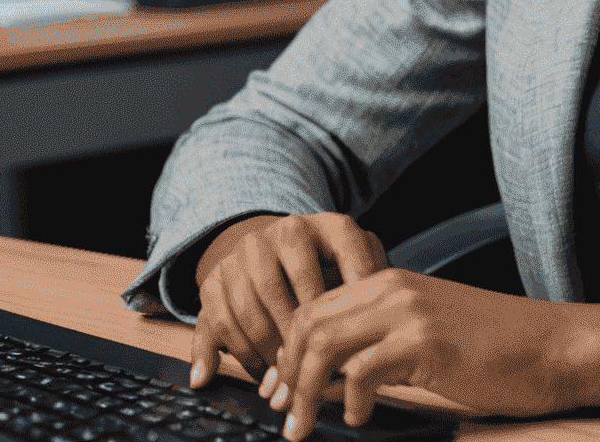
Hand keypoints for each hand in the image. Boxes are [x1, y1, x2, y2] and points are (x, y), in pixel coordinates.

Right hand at [189, 212, 387, 386]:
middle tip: (318, 365)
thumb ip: (374, 283)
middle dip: (306, 332)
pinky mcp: (216, 277)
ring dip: (272, 348)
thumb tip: (383, 312)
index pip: (348, 249)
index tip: (363, 329)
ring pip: (255, 306)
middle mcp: (287, 231)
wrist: (274, 248)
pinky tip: (259, 370)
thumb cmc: (328, 269)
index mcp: (328, 225)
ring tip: (291, 374)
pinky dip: (239, 352)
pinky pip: (222, 320)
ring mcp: (248, 252)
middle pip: (297, 283)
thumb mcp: (358, 265)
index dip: (357, 290)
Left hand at [257, 270, 599, 439]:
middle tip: (284, 417)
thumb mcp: (428, 335)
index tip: (277, 392)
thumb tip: (328, 380)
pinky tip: (358, 417)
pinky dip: (348, 400)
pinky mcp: (426, 342)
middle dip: (285, 375)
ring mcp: (409, 312)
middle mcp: (393, 288)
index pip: (314, 308)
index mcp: (390, 282)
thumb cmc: (494, 348)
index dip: (286, 353)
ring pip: (325, 344)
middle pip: (309, 323)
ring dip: (304, 392)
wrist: (551, 346)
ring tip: (303, 427)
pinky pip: (362, 371)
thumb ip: (380, 344)